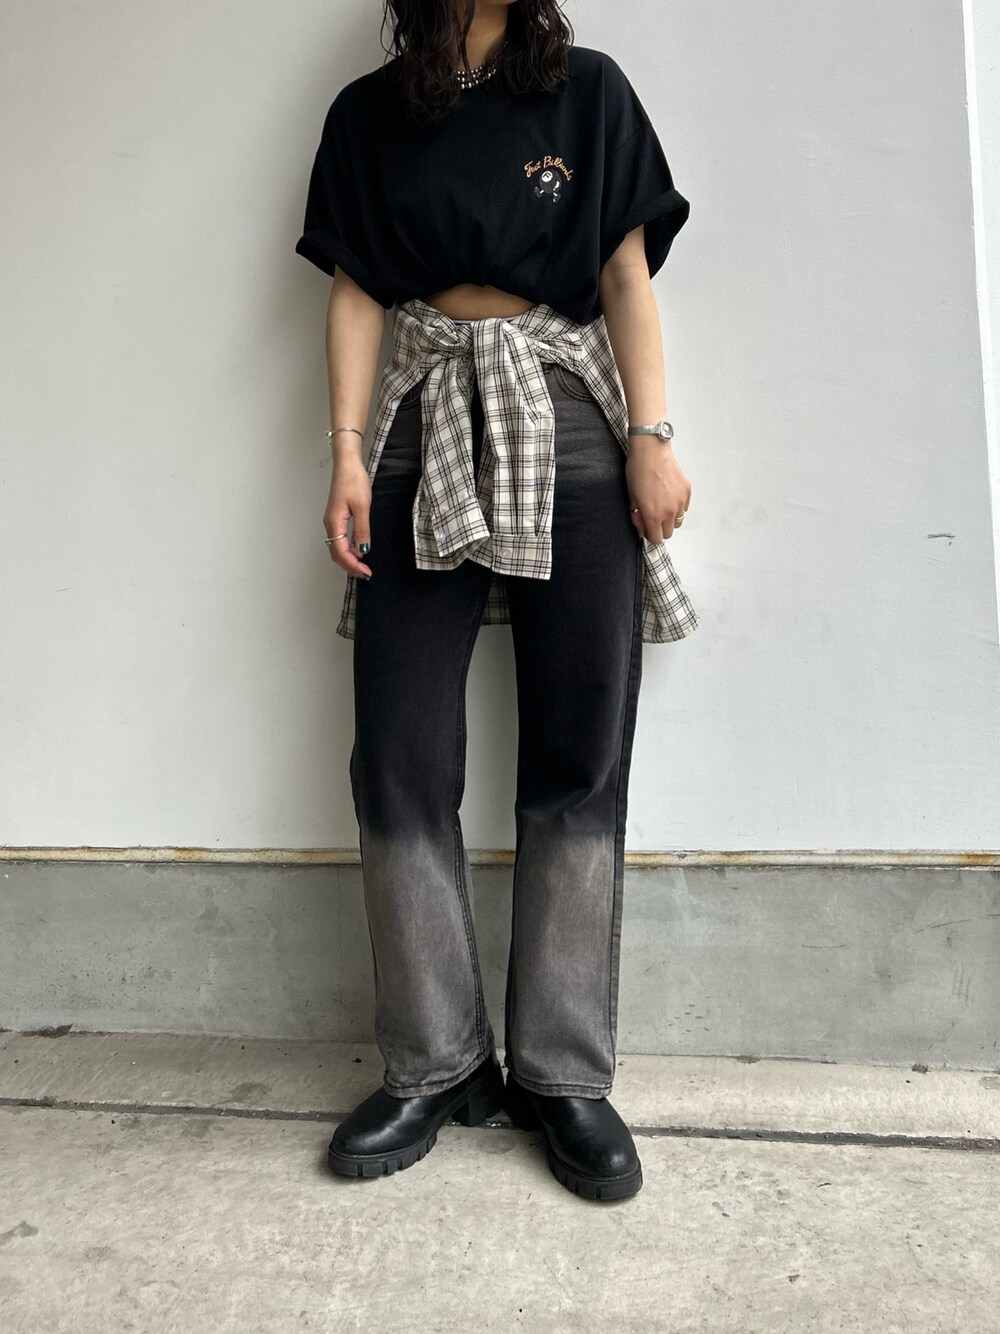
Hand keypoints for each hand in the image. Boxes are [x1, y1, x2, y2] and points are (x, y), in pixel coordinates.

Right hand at [324, 457, 372, 577]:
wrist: (347, 464)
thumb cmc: (353, 481)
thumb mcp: (362, 507)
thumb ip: (362, 530)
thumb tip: (363, 550)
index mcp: (335, 523)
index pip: (341, 552)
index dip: (353, 565)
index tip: (366, 572)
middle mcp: (331, 524)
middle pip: (336, 553)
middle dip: (350, 566)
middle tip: (365, 574)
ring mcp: (333, 521)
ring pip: (337, 547)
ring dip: (348, 559)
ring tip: (362, 566)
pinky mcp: (337, 517)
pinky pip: (340, 539)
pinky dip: (348, 549)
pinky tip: (358, 550)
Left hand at [625, 439, 690, 541]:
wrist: (651, 451)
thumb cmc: (638, 470)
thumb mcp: (631, 497)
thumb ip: (638, 516)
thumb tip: (642, 527)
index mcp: (654, 515)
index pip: (656, 539)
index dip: (649, 534)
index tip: (645, 527)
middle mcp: (670, 511)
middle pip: (668, 533)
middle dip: (659, 528)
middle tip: (652, 516)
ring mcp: (680, 502)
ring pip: (678, 522)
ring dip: (669, 519)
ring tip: (661, 506)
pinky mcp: (687, 492)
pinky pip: (683, 508)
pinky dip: (677, 507)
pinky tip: (668, 496)